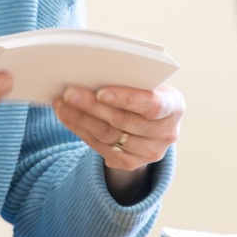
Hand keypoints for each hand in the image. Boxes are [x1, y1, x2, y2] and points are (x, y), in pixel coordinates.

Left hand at [52, 82, 183, 200]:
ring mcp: (151, 152)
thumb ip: (126, 78)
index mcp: (174, 105)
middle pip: (123, 121)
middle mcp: (167, 132)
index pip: (152, 104)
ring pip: (108, 135)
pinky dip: (81, 130)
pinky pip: (101, 147)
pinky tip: (67, 117)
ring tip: (61, 104)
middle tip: (68, 93)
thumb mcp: (144, 82)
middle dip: (92, 106)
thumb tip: (87, 72)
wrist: (150, 121)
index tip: (100, 92)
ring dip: (80, 119)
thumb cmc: (142, 91)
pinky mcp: (132, 163)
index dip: (126, 98)